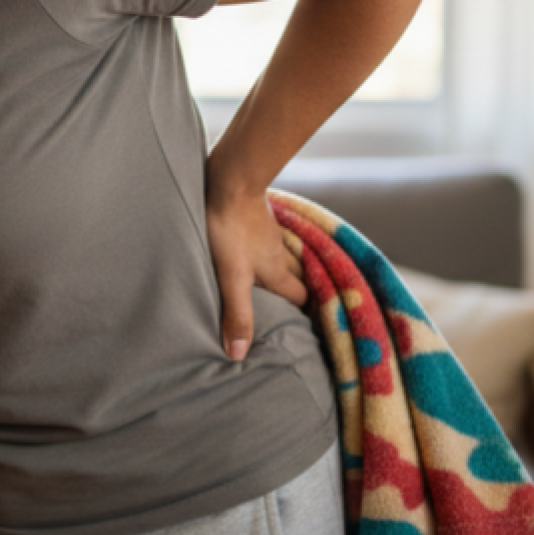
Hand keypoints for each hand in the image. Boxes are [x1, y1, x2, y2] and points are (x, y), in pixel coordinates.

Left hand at [205, 186, 308, 360]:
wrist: (229, 180)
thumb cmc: (229, 229)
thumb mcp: (230, 277)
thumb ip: (237, 313)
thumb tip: (239, 354)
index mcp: (277, 271)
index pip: (300, 296)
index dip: (303, 311)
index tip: (304, 323)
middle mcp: (279, 252)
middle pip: (296, 274)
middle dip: (296, 289)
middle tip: (291, 303)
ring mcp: (269, 232)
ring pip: (283, 254)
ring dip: (282, 267)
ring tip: (272, 280)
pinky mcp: (257, 215)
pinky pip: (268, 237)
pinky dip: (266, 247)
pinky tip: (253, 247)